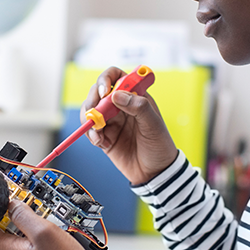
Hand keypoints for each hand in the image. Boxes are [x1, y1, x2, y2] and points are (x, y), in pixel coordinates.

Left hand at [0, 200, 90, 249]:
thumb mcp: (44, 232)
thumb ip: (24, 216)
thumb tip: (12, 206)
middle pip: (3, 235)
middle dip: (14, 219)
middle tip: (29, 208)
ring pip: (20, 242)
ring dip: (29, 229)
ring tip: (46, 221)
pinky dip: (38, 240)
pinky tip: (53, 236)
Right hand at [83, 67, 177, 184]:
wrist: (155, 173)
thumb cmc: (160, 146)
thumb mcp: (154, 125)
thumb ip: (138, 107)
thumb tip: (116, 95)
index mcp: (135, 95)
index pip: (116, 76)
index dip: (107, 79)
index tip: (105, 92)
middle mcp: (120, 105)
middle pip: (97, 92)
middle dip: (92, 101)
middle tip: (94, 114)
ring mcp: (111, 120)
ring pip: (90, 110)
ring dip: (89, 119)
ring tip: (98, 134)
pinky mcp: (104, 135)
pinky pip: (90, 129)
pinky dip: (91, 134)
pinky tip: (101, 143)